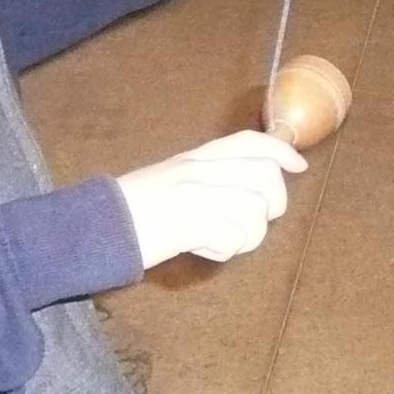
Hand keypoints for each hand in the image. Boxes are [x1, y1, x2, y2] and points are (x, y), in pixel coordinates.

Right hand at [114, 132, 305, 266]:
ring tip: (216, 239)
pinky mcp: (190, 222)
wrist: (94, 227)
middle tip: (248, 222)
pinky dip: (224, 250)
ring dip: (244, 236)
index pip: (249, 142)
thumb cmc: (134, 211)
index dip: (280, 151)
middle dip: (271, 205)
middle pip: (265, 177)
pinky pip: (234, 238)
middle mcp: (199, 170)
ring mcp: (196, 195)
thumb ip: (210, 178)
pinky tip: (200, 247)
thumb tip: (253, 187)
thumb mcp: (172, 180)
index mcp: (195, 158)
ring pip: (256, 213)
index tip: (298, 166)